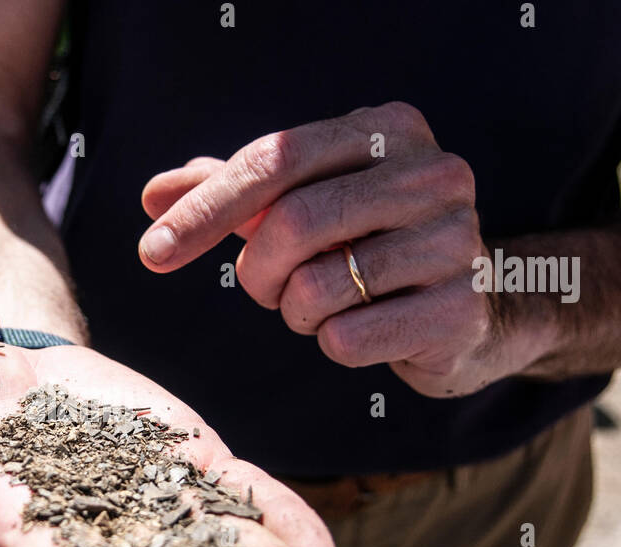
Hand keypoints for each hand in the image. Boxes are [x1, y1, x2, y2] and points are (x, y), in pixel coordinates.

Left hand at [138, 102, 550, 396]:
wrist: (467, 311)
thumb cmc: (367, 247)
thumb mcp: (301, 204)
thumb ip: (231, 195)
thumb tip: (155, 196)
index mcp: (387, 129)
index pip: (274, 159)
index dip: (205, 209)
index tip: (153, 251)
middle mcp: (433, 173)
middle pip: (292, 223)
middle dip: (256, 272)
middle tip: (266, 288)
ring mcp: (456, 241)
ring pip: (317, 287)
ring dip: (296, 311)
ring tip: (323, 305)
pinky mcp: (459, 310)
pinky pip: (347, 339)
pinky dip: (332, 343)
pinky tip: (361, 329)